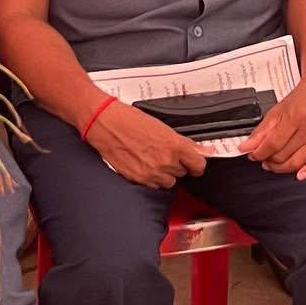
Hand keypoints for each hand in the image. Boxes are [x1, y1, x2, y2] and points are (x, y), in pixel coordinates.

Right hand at [84, 101, 206, 188]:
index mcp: (174, 145)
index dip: (197, 164)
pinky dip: (152, 178)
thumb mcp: (161, 126)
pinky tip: (143, 163)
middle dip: (177, 164)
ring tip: (153, 158)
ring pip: (169, 182)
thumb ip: (182, 141)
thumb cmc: (129, 120)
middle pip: (183, 172)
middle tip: (166, 153)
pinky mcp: (139, 180)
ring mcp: (152, 173)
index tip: (195, 162)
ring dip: (165, 173)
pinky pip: (154, 185)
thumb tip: (199, 149)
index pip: (199, 165)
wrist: (106, 123)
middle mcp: (165, 161)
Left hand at [239, 76, 305, 179]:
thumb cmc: (300, 98)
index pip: (273, 143)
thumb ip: (261, 131)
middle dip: (269, 160)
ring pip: (298, 161)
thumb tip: (247, 147)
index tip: (252, 154)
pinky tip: (300, 175)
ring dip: (282, 167)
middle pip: (284, 154)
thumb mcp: (276, 110)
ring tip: (273, 164)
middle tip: (262, 158)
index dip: (259, 152)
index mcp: (296, 116)